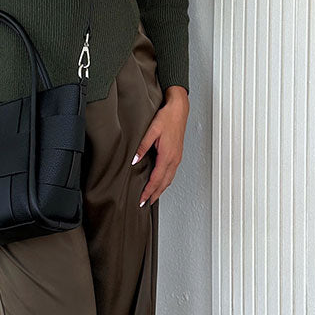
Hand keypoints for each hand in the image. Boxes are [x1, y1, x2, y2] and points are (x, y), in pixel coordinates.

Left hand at [134, 87, 188, 205]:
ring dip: (160, 190)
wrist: (179, 110)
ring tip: (151, 197)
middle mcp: (174, 159)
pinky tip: (160, 183)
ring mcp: (177, 158)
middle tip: (144, 204)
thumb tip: (134, 160)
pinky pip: (171, 173)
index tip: (141, 200)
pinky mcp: (177, 155)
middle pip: (163, 183)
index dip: (148, 191)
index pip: (156, 179)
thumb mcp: (151, 131)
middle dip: (154, 195)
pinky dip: (165, 182)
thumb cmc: (167, 118)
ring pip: (169, 180)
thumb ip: (142, 147)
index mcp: (167, 156)